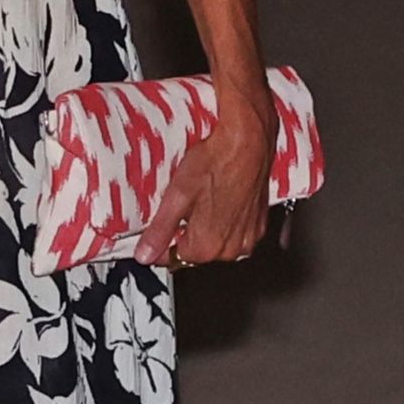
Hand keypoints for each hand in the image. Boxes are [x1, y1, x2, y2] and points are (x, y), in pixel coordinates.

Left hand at [136, 93, 275, 266]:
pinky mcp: (259, 225)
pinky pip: (233, 232)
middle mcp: (232, 248)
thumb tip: (145, 254)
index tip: (152, 232)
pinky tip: (217, 199)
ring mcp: (249, 237)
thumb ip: (160, 230)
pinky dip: (222, 221)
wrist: (249, 144)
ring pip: (215, 243)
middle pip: (195, 252)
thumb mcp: (177, 197)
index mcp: (208, 245)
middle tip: (178, 207)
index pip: (172, 259)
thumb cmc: (216, 163)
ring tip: (199, 200)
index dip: (158, 244)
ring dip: (203, 228)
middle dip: (182, 234)